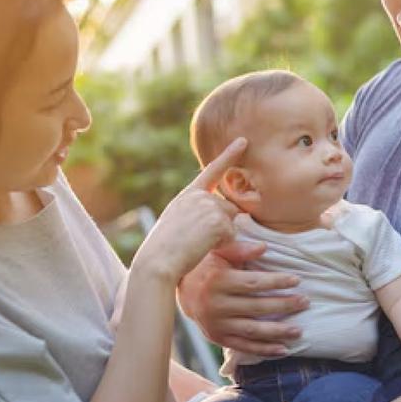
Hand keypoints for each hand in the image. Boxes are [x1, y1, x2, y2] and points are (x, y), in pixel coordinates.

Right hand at [130, 138, 246, 282]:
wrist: (157, 261)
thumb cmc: (165, 251)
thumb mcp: (180, 226)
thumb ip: (201, 217)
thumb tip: (233, 218)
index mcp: (187, 195)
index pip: (212, 171)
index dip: (229, 155)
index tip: (244, 141)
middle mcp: (199, 195)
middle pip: (229, 209)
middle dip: (222, 227)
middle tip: (196, 240)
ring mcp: (208, 205)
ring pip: (231, 222)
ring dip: (221, 237)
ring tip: (196, 243)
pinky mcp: (217, 219)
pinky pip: (232, 235)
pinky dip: (222, 245)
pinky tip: (201, 246)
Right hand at [178, 240, 308, 356]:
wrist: (183, 292)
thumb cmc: (207, 267)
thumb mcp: (218, 252)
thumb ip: (240, 249)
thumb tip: (264, 247)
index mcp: (217, 282)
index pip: (252, 284)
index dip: (276, 282)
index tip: (297, 280)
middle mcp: (216, 305)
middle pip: (256, 308)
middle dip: (283, 305)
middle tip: (305, 302)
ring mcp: (217, 325)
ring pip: (252, 331)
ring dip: (278, 332)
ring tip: (299, 331)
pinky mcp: (218, 338)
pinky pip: (244, 347)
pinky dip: (264, 350)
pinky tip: (283, 350)